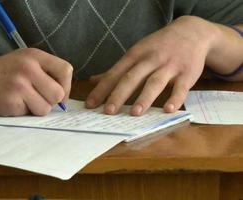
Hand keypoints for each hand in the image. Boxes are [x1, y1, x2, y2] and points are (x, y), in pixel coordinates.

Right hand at [0, 48, 72, 115]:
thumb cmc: (0, 73)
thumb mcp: (23, 61)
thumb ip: (44, 72)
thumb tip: (65, 97)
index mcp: (34, 55)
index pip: (66, 70)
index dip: (66, 86)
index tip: (57, 94)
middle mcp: (29, 67)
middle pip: (59, 93)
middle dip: (51, 101)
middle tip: (37, 99)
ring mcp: (20, 84)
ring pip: (47, 107)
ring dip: (37, 109)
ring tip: (23, 101)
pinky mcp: (12, 101)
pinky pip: (31, 114)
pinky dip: (25, 113)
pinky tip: (13, 104)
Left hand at [86, 16, 216, 115]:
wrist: (191, 32)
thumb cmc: (158, 46)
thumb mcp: (135, 52)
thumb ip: (116, 69)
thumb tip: (93, 80)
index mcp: (134, 55)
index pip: (114, 74)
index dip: (102, 89)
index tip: (90, 104)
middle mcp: (150, 59)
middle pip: (131, 78)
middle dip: (118, 94)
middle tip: (108, 111)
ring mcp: (169, 66)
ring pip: (154, 82)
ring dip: (144, 97)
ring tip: (134, 113)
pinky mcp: (187, 73)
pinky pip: (181, 87)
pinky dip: (175, 98)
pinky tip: (167, 110)